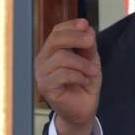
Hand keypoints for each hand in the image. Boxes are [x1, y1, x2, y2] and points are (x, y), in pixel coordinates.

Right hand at [34, 18, 100, 134]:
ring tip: (93, 72)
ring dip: (83, 64)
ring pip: (62, 57)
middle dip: (76, 38)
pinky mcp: (45, 87)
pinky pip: (63, 74)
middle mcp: (43, 60)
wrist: (83, 110)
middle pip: (56, 39)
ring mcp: (42, 74)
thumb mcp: (90, 60)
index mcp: (51, 51)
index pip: (57, 31)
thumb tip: (87, 29)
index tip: (86, 25)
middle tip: (91, 42)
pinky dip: (79, 76)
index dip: (71, 25)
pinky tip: (84, 81)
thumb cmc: (84, 84)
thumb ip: (88, 46)